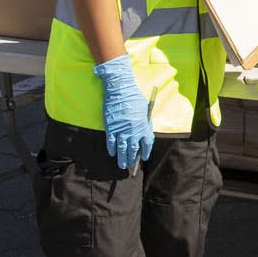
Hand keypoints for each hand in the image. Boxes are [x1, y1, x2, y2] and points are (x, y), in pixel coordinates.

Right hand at [94, 54, 152, 170]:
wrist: (120, 90)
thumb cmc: (133, 97)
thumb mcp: (144, 110)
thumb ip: (145, 122)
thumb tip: (144, 131)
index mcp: (144, 126)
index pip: (147, 144)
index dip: (146, 152)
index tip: (144, 158)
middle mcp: (133, 131)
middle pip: (133, 149)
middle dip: (132, 159)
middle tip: (131, 166)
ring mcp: (121, 130)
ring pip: (122, 148)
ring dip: (122, 158)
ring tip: (122, 165)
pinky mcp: (111, 127)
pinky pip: (111, 141)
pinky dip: (111, 148)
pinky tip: (112, 153)